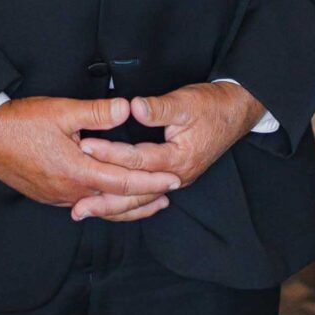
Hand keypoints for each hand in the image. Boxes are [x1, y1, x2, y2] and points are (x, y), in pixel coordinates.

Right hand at [0, 94, 180, 221]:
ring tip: (149, 204)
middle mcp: (69, 191)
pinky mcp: (47, 195)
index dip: (152, 181)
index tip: (173, 179)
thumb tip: (126, 108)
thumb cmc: (19, 122)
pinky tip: (109, 201)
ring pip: (100, 207)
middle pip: (116, 201)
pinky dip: (105, 205)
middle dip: (146, 198)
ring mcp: (57, 196)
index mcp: (76, 170)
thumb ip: (97, 112)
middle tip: (170, 194)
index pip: (124, 181)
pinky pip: (84, 205)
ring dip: (127, 206)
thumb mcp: (61, 111)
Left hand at [76, 81, 265, 202]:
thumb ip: (158, 108)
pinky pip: (146, 194)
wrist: (237, 111)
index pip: (137, 160)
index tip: (85, 146)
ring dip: (113, 206)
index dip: (109, 153)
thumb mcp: (185, 102)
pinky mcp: (174, 176)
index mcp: (178, 158)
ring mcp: (177, 179)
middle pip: (136, 192)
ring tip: (86, 212)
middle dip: (105, 200)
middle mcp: (177, 175)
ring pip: (141, 199)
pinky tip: (110, 204)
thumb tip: (133, 107)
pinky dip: (127, 201)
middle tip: (77, 206)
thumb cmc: (211, 106)